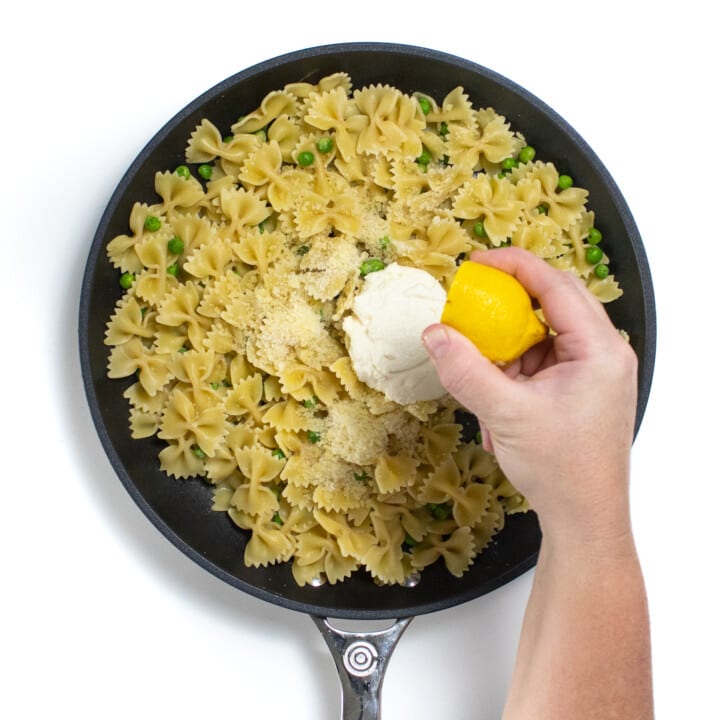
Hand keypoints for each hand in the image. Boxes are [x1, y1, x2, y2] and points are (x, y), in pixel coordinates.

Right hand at [423, 247, 637, 550]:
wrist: (584, 519)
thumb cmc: (563, 470)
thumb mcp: (505, 414)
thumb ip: (466, 370)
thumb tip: (434, 335)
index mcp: (600, 349)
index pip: (556, 286)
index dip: (514, 266)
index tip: (478, 262)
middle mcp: (602, 355)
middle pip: (551, 306)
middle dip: (507, 308)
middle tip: (471, 305)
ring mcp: (590, 374)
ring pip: (540, 338)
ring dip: (506, 354)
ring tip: (486, 386)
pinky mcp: (576, 391)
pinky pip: (538, 366)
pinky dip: (512, 377)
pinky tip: (497, 410)